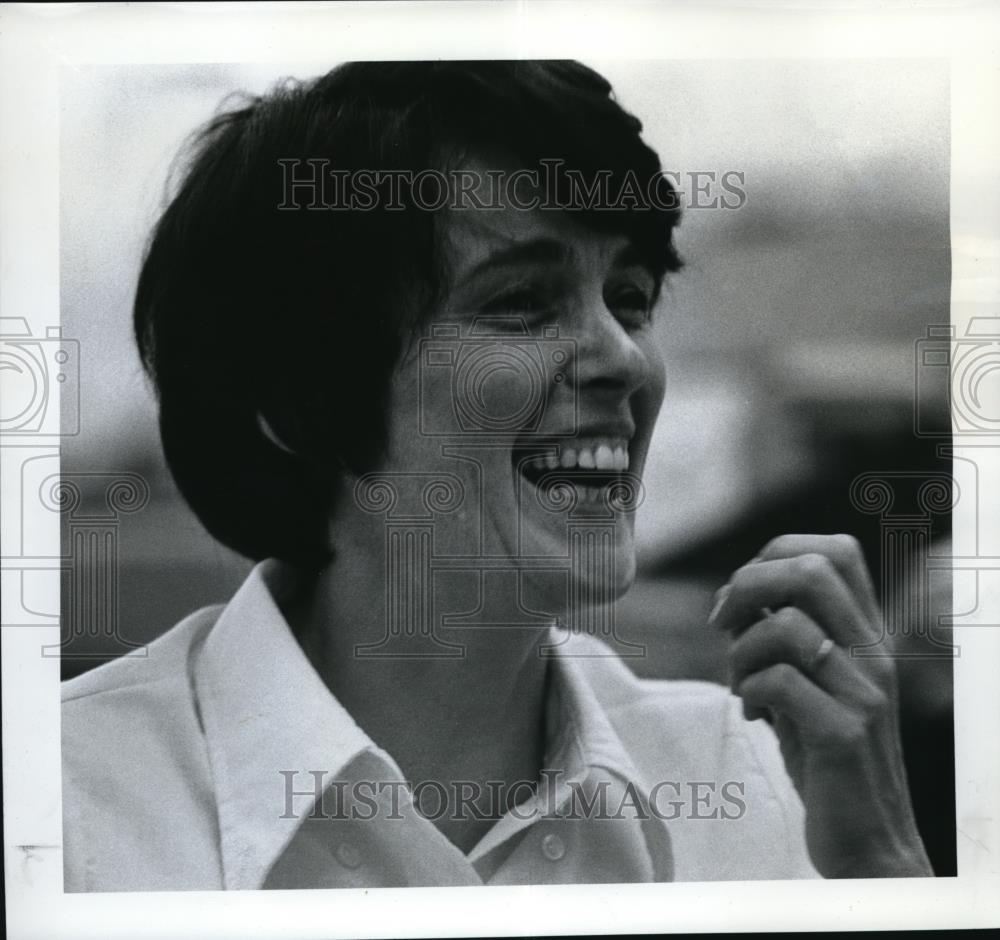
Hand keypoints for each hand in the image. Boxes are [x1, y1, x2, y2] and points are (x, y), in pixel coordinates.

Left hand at [710, 533, 932, 877]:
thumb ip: (782, 635)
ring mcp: (863, 692)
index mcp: (867, 633)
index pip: (836, 550)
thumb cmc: (824, 753)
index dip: (774, 554)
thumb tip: (731, 597)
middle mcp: (874, 654)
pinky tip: (755, 715)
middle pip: (810, 571)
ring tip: (741, 685)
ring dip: (740, 650)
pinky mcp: (844, 734)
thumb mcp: (808, 681)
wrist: (867, 840)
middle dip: (746, 585)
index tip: (741, 597)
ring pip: (786, 625)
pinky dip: (748, 690)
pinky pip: (778, 681)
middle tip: (722, 626)